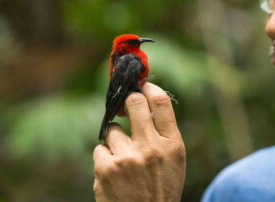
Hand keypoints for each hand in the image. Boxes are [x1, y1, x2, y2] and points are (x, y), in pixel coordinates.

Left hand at [93, 82, 185, 201]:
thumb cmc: (161, 187)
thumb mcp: (174, 159)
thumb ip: (163, 132)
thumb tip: (145, 99)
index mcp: (172, 144)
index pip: (160, 100)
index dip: (148, 87)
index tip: (141, 86)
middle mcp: (151, 148)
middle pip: (133, 102)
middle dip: (126, 102)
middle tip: (123, 107)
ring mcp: (127, 158)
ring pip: (112, 129)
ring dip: (115, 140)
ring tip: (124, 158)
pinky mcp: (106, 169)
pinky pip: (99, 150)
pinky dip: (104, 159)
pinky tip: (115, 173)